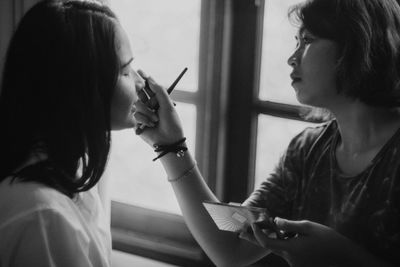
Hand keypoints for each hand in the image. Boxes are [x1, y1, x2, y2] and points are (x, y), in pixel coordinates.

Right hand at [134, 70, 184, 145]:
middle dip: (141, 91)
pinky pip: (136, 114)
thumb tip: (150, 79)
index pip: (149, 87)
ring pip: (137, 104)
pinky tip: (150, 125)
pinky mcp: (137, 122)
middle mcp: (149, 105)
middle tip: (141, 89)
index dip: (144, 78)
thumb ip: (159, 91)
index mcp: (158, 100)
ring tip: (155, 119)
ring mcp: (142, 113)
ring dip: (147, 111)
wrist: (168, 141)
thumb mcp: (168, 105)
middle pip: (139, 93)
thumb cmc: (172, 123)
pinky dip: (144, 119)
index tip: (139, 70)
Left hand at [240, 218, 355, 266]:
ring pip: (281, 250)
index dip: (256, 234)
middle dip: (256, 239)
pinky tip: (298, 239)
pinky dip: (287, 245)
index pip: (267, 243)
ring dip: (278, 240)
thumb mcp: (309, 227)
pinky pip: (289, 254)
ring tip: (285, 228)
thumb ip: (290, 225)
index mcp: (292, 249)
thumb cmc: (329, 241)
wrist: (347, 259)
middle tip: (242, 233)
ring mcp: (296, 265)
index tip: (252, 224)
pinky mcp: (301, 266)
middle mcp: (291, 260)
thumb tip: (275, 221)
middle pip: (269, 248)